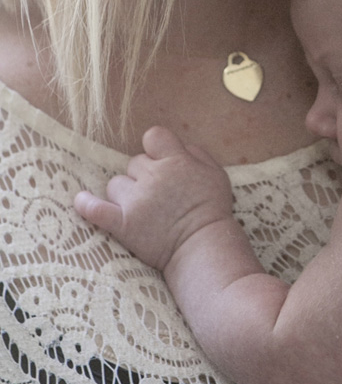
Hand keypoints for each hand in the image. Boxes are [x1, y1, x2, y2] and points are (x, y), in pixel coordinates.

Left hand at [74, 126, 233, 269]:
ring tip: (141, 209)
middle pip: (134, 162)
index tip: (162, 161)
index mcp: (176, 161)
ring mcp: (135, 200)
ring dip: (125, 193)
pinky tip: (81, 201)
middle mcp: (153, 176)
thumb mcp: (216, 174)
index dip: (156, 148)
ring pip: (116, 183)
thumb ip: (197, 154)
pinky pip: (95, 209)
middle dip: (144, 175)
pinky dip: (86, 205)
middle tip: (159, 195)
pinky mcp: (123, 223)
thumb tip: (179, 146)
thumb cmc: (212, 210)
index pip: (153, 136)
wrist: (203, 247)